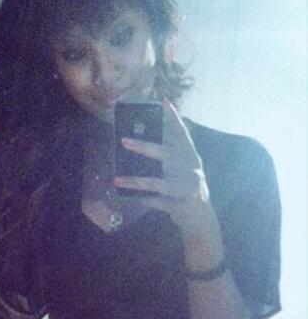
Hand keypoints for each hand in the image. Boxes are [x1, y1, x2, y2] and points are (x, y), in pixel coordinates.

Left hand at [114, 98, 221, 245]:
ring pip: (157, 182)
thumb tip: (136, 142)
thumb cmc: (185, 188)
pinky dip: (145, 200)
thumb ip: (167, 156)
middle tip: (123, 140)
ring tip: (117, 179)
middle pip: (164, 153)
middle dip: (144, 147)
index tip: (162, 100)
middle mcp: (189, 166)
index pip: (181, 132)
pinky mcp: (181, 203)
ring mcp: (186, 185)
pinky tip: (133, 199)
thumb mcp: (182, 168)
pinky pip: (157, 201)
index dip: (173, 117)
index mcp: (189, 155)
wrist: (200, 218)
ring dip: (136, 181)